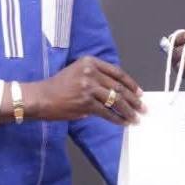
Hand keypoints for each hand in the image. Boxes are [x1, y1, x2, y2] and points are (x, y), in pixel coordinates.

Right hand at [25, 56, 144, 125]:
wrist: (41, 97)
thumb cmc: (58, 87)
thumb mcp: (77, 73)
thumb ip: (96, 79)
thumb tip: (116, 94)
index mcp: (90, 61)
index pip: (117, 72)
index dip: (131, 84)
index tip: (140, 93)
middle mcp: (91, 72)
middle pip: (119, 87)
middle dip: (133, 99)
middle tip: (143, 108)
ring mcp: (89, 87)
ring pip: (115, 100)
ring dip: (128, 111)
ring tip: (135, 118)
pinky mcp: (86, 102)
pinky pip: (106, 112)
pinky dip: (116, 118)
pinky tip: (123, 122)